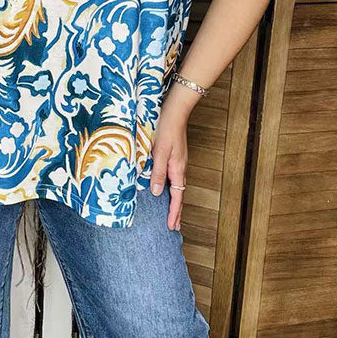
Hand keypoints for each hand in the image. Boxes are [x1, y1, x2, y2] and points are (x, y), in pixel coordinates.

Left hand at [150, 98, 188, 230]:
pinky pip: (174, 177)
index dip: (174, 212)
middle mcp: (180, 167)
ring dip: (174, 201)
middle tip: (174, 226)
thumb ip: (157, 172)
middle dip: (177, 211)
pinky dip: (172, 188)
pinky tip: (165, 188)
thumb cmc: (166, 129)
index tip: (172, 227)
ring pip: (177, 186)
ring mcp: (178, 162)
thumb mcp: (159, 152)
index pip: (177, 197)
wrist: (175, 111)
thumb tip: (156, 192)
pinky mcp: (174, 156)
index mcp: (177, 169)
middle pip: (179, 194)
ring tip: (171, 213)